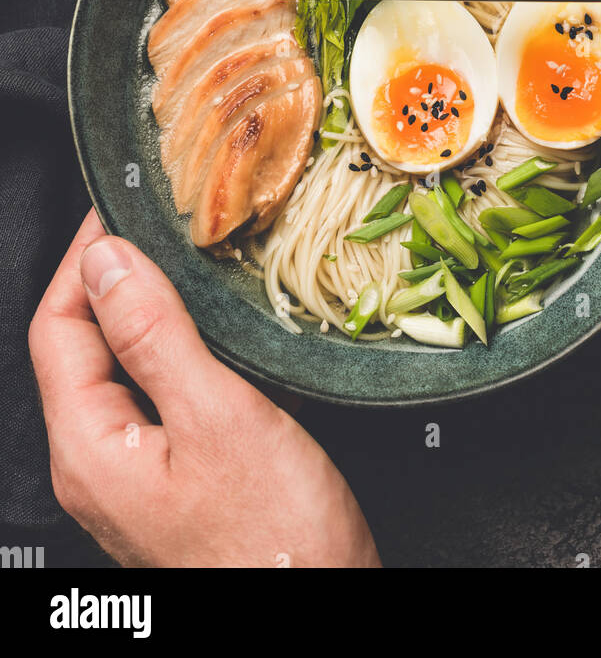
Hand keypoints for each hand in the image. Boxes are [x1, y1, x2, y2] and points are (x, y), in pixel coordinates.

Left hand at [29, 210, 380, 567]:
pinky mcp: (173, 485)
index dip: (84, 258)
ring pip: (120, 372)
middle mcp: (96, 468)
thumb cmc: (276, 545)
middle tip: (162, 225)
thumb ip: (155, 335)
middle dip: (114, 277)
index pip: (56, 325)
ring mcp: (133, 480)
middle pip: (80, 346)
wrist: (321, 618)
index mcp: (88, 449)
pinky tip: (217, 336)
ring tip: (192, 265)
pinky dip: (176, 353)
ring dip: (149, 313)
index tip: (122, 207)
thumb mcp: (218, 417)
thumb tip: (109, 260)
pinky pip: (154, 400)